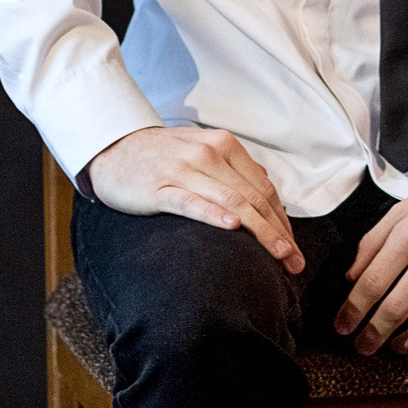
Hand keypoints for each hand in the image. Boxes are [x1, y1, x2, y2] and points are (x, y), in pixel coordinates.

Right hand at [86, 125, 304, 271]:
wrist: (113, 148)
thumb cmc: (163, 157)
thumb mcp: (203, 153)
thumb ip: (235, 172)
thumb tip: (269, 199)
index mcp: (224, 146)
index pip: (263, 188)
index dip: (282, 220)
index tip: (294, 248)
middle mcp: (209, 153)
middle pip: (254, 197)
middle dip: (278, 232)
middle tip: (294, 261)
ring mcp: (183, 169)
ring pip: (232, 201)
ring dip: (259, 230)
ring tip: (278, 254)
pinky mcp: (159, 187)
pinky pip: (191, 201)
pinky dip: (214, 213)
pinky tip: (231, 227)